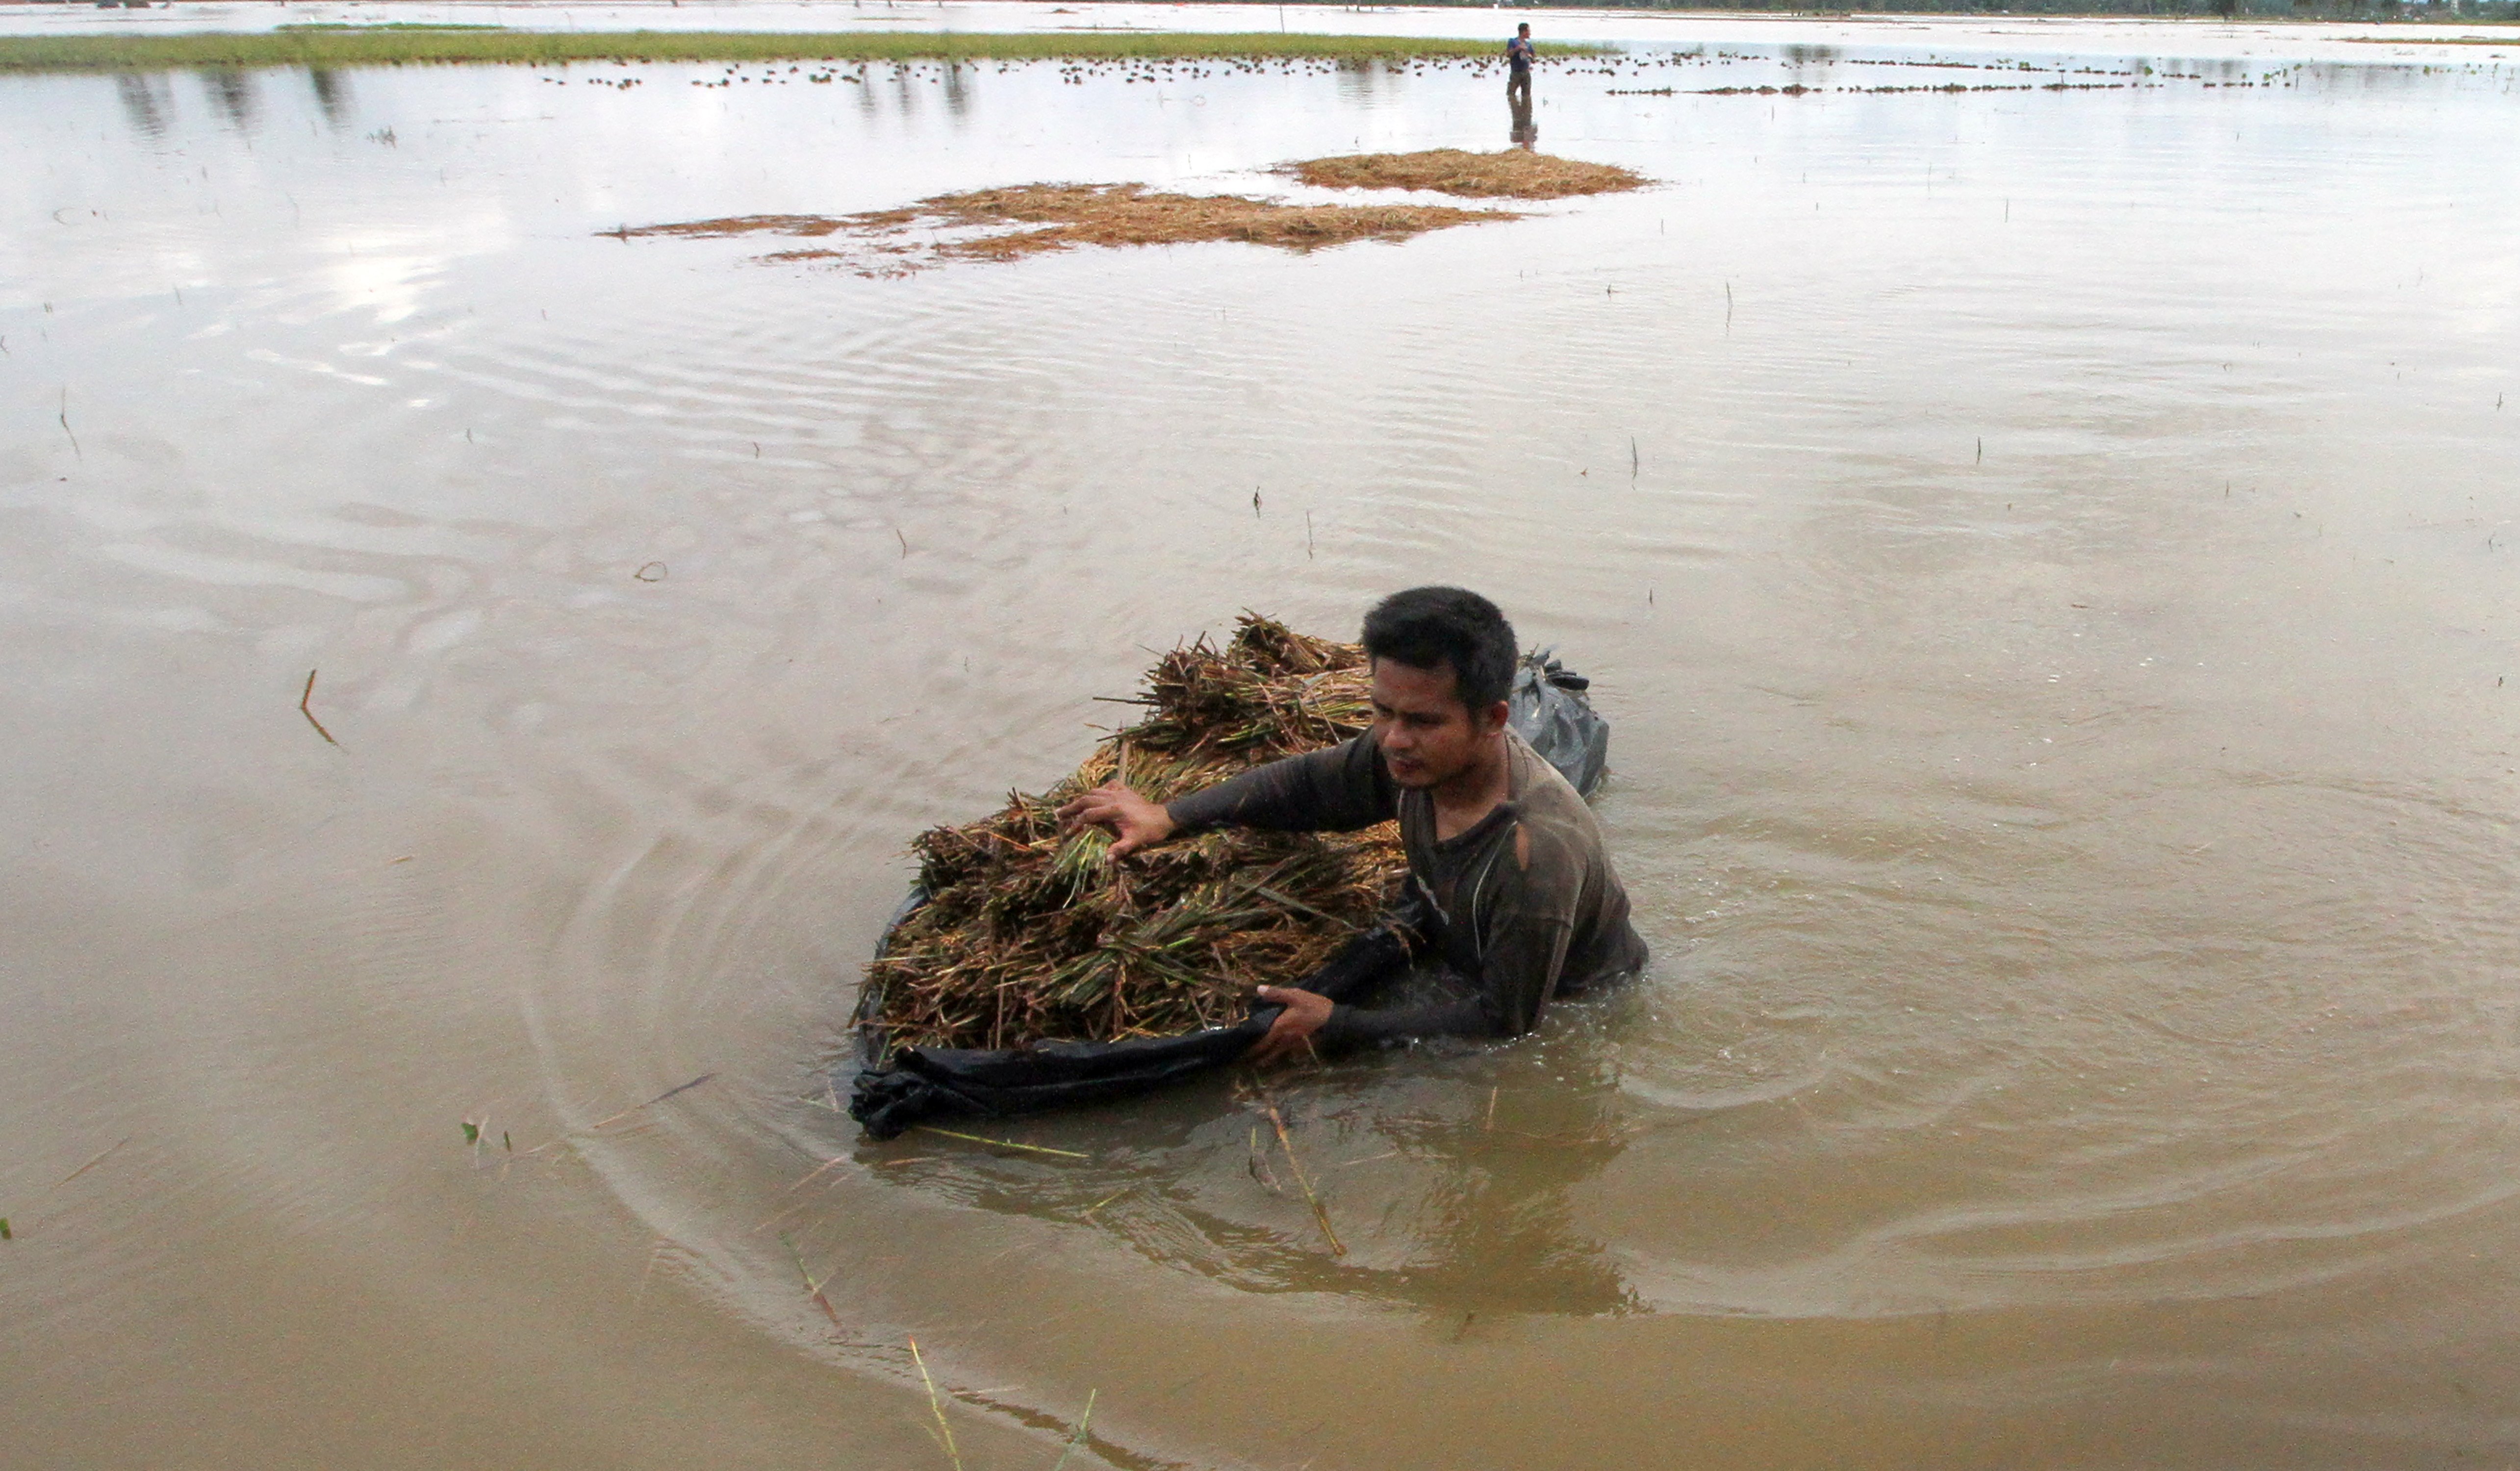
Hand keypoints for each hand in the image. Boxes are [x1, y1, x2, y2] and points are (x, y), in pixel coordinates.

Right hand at [1055, 782, 1176, 857]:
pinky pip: (1108, 786)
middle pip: (1086, 799)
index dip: (1076, 823)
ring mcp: (1119, 792)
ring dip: (1082, 799)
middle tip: (1058, 813)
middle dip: (1071, 807)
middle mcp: (1114, 797)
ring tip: (1071, 806)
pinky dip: (1099, 790)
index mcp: (1114, 810)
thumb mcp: (1135, 841)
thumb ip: (1119, 849)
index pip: (1088, 815)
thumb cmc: (1150, 831)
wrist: (1165, 817)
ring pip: (1094, 791)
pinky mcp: (1125, 790)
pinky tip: (1096, 795)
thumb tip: (1106, 861)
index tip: (1068, 832)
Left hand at [1246, 986, 1333, 1065]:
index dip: (1252, 1048)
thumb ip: (1276, 993)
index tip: (1243, 1052)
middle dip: (1258, 1056)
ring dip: (1269, 1058)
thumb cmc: (1312, 1006)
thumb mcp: (1294, 996)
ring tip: (1260, 1062)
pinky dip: (1281, 1054)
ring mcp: (1294, 1044)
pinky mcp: (1302, 1044)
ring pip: (1278, 1054)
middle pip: (1269, 1052)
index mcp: (1279, 1027)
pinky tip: (1279, 1053)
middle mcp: (1284, 1039)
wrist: (1333, 1019)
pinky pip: (1288, 1051)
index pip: (1262, 1042)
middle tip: (1248, 1059)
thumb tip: (1258, 989)